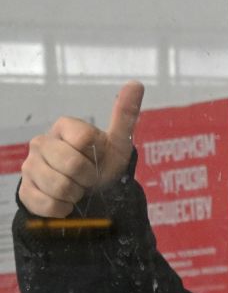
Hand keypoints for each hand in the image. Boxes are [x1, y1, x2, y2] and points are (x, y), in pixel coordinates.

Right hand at [19, 82, 143, 217]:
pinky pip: (47, 204)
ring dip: (76, 194)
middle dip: (88, 177)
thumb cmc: (103, 166)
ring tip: (77, 189)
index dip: (97, 155)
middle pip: (71, 163)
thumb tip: (136, 83)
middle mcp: (42, 143)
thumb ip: (125, 115)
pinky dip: (63, 208)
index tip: (98, 158)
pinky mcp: (25, 190)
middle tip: (89, 179)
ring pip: (59, 186)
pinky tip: (65, 202)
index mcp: (64, 127)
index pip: (84, 138)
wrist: (88, 196)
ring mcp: (30, 166)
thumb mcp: (118, 143)